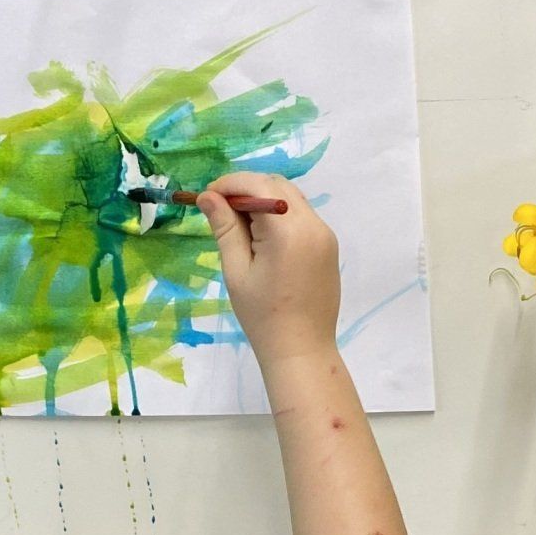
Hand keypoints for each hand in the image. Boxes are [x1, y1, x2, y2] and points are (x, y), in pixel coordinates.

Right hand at [197, 175, 339, 371]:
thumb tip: (207, 196)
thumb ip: (225, 228)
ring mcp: (325, 234)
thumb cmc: (262, 317)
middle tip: (220, 209)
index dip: (229, 185)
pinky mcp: (328, 244)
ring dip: (263, 199)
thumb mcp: (236, 271)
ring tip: (238, 223)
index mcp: (288, 231)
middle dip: (246, 188)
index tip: (207, 197)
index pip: (258, 186)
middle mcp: (312, 225)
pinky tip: (262, 235)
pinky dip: (279, 213)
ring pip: (291, 197)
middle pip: (276, 185)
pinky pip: (302, 215)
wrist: (302, 349)